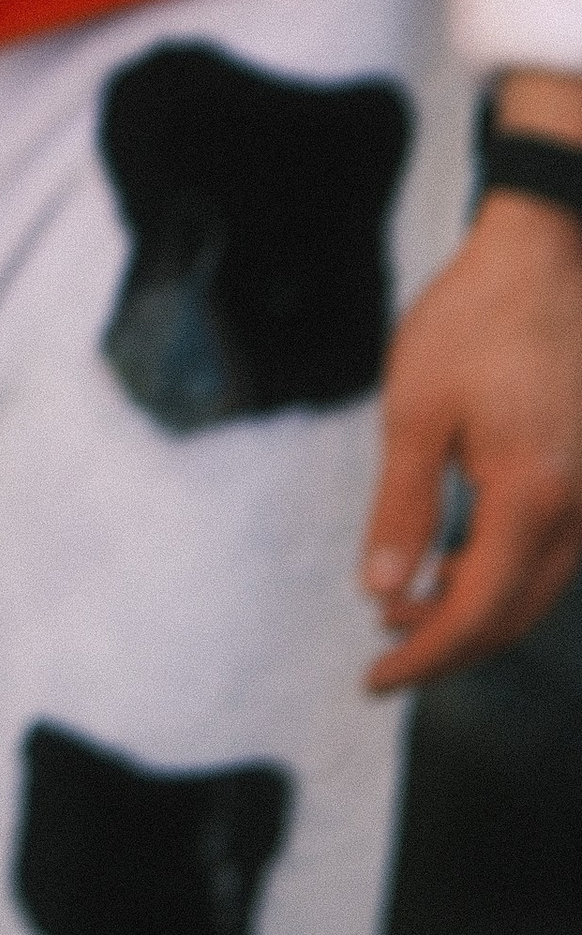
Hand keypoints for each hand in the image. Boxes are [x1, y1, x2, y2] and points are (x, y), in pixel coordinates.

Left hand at [361, 188, 581, 691]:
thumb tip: (381, 590)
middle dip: (446, 640)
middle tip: (381, 642)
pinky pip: (553, 550)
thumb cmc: (475, 320)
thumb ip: (402, 507)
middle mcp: (581, 509)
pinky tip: (454, 556)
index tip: (374, 680)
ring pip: (539, 587)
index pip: (478, 613)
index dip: (424, 657)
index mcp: (533, 498)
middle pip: (516, 614)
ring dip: (474, 605)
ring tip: (401, 594)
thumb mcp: (415, 410)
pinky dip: (502, 569)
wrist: (549, 254)